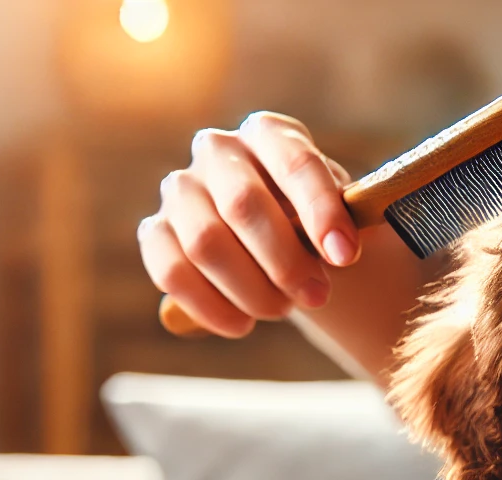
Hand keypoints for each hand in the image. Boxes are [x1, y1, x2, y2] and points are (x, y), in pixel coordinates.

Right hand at [139, 112, 358, 338]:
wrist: (282, 241)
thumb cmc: (313, 221)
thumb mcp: (340, 213)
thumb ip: (342, 221)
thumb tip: (339, 248)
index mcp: (268, 133)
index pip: (294, 162)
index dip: (321, 210)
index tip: (345, 255)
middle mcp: (217, 150)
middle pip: (242, 204)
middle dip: (285, 261)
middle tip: (317, 296)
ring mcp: (180, 190)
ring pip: (205, 244)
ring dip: (250, 289)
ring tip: (282, 309)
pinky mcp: (156, 231)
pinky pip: (171, 272)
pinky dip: (209, 306)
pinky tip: (242, 325)